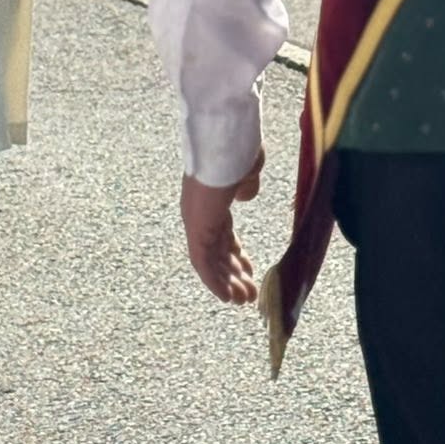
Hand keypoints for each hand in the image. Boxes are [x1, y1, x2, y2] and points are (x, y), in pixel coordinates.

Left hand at [181, 158, 262, 305]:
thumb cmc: (237, 149)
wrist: (225, 142)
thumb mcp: (247, 170)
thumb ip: (246, 185)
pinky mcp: (197, 229)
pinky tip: (228, 297)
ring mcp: (196, 222)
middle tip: (248, 294)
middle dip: (233, 274)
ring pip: (210, 262)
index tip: (248, 269)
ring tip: (244, 301)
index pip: (221, 234)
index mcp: (212, 200)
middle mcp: (200, 214)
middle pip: (216, 252)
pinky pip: (203, 263)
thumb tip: (247, 194)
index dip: (235, 254)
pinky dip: (215, 282)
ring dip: (227, 283)